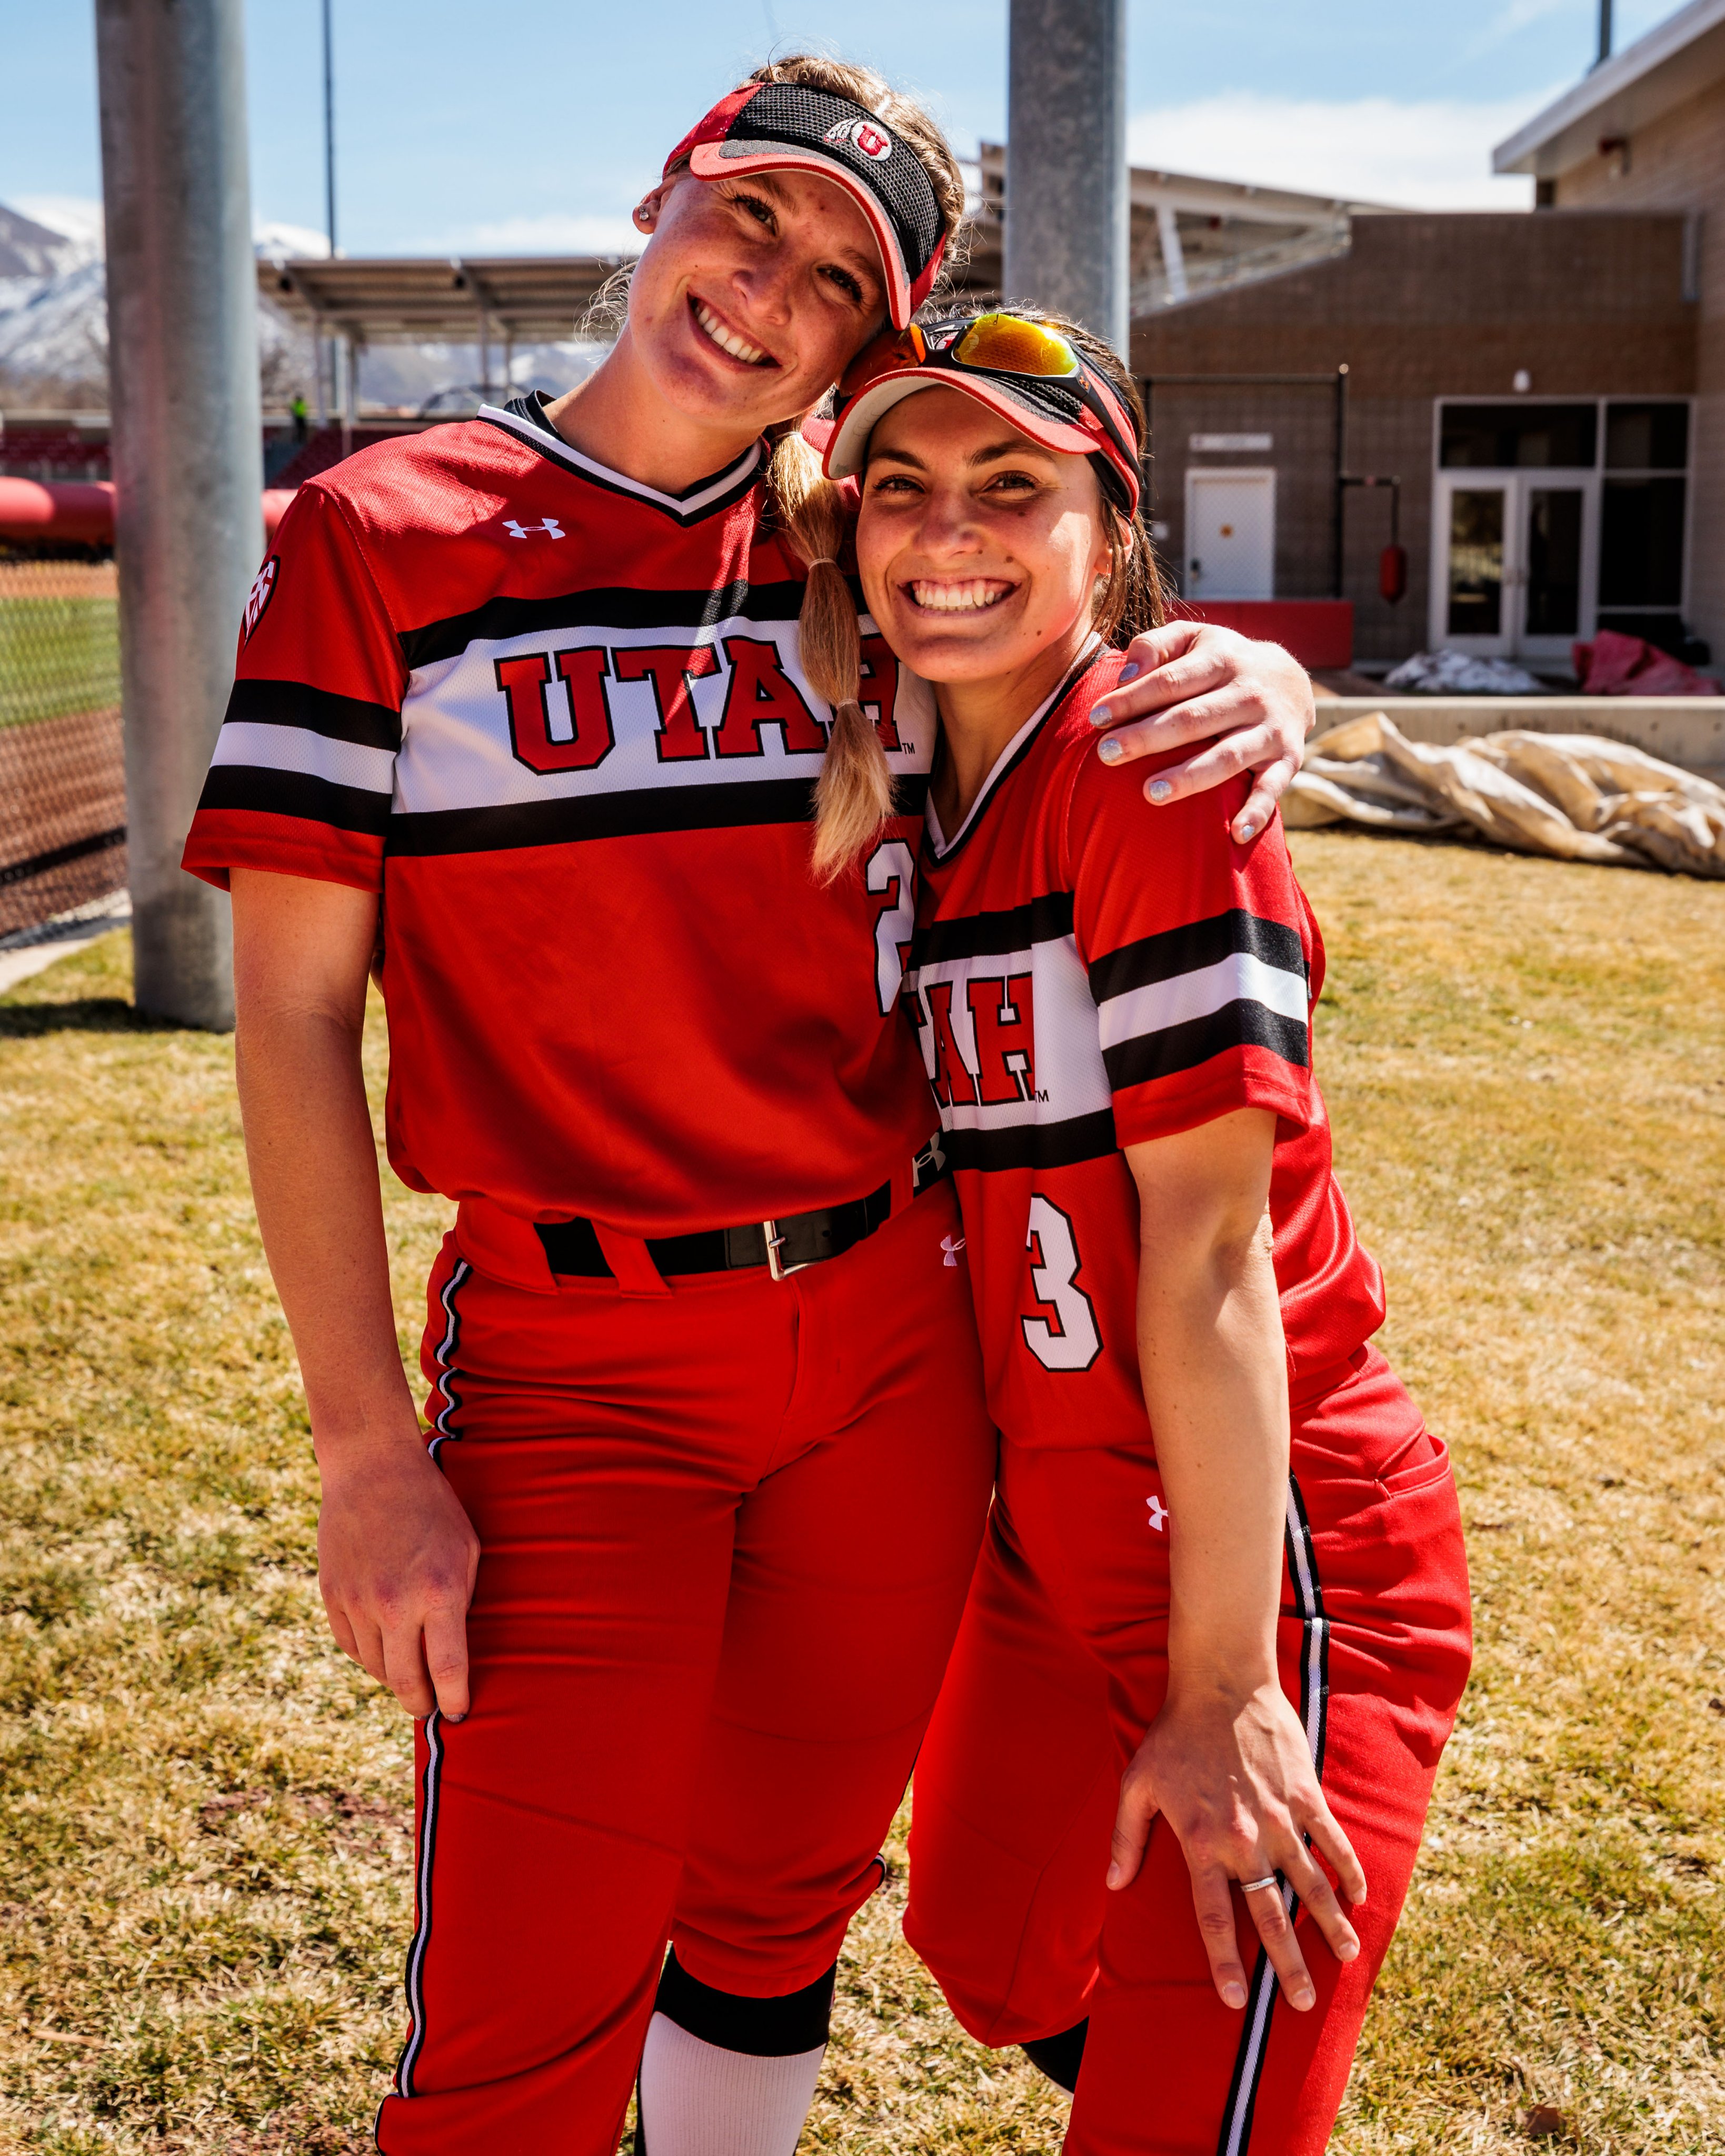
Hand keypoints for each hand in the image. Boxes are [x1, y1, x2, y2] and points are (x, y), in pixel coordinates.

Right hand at [316, 1423, 480, 1721]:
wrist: (372, 1470)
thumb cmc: (433, 1507)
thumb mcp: (466, 1550)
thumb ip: (462, 1602)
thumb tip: (456, 1652)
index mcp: (438, 1593)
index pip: (447, 1671)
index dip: (455, 1700)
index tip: (460, 1712)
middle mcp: (395, 1606)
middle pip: (407, 1683)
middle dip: (422, 1704)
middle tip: (432, 1710)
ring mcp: (358, 1603)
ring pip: (377, 1668)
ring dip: (396, 1680)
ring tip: (411, 1680)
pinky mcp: (333, 1596)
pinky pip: (352, 1646)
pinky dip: (370, 1656)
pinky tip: (384, 1651)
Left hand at [1089, 622, 1316, 843]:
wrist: (1292, 681)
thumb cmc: (1221, 663)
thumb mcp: (1193, 638)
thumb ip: (1154, 645)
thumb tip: (1124, 674)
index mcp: (1222, 659)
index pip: (1170, 681)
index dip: (1132, 700)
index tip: (1095, 719)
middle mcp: (1249, 693)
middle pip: (1193, 718)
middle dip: (1148, 737)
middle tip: (1107, 754)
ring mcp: (1270, 729)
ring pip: (1228, 755)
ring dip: (1191, 776)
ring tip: (1151, 793)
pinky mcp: (1287, 760)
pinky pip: (1272, 788)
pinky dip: (1257, 812)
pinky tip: (1235, 834)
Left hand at [1107, 1680, 1366, 2013]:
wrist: (1219, 1683)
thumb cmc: (1172, 1734)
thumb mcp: (1136, 1784)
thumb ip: (1125, 1838)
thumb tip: (1113, 1884)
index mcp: (1201, 1843)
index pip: (1215, 1918)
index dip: (1226, 1962)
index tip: (1237, 1999)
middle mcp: (1245, 1840)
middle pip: (1270, 1915)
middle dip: (1288, 1964)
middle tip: (1302, 2003)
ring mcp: (1281, 1819)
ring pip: (1311, 1886)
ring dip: (1330, 1926)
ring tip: (1344, 1958)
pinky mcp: (1306, 1795)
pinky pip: (1333, 1842)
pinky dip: (1348, 1872)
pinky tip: (1359, 1898)